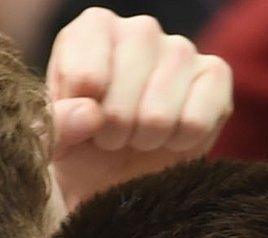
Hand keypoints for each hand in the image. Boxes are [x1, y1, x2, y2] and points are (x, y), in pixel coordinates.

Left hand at [47, 9, 231, 209]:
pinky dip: (179, 144)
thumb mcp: (51, 143)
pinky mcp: (216, 75)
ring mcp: (181, 49)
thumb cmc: (81, 149)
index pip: (85, 75)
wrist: (119, 178)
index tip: (81, 123)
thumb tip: (91, 114)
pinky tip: (170, 139)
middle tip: (111, 138)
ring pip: (159, 113)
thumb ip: (53, 128)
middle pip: (124, 92)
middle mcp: (139, 30)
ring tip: (138, 138)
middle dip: (113, 131)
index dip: (82, 115)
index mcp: (92, 29)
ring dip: (144, 141)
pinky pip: (195, 122)